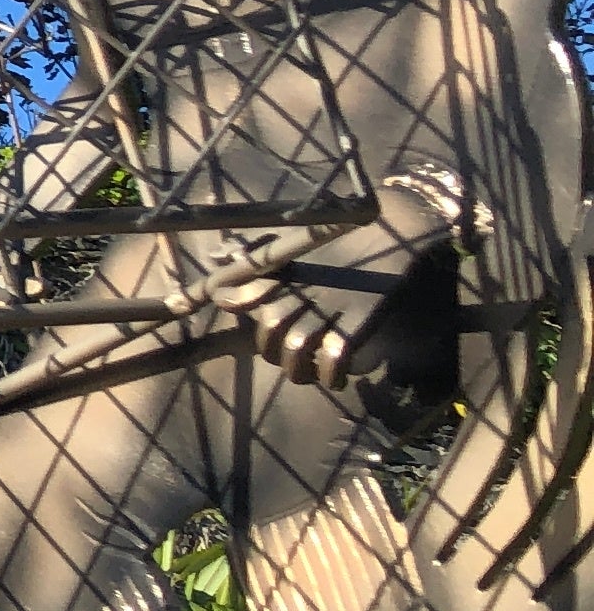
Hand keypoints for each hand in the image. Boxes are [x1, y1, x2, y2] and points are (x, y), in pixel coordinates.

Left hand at [232, 173, 460, 388]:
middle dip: (270, 350)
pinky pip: (335, 354)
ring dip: (297, 370)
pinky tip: (334, 379)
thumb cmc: (341, 240)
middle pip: (270, 328)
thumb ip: (256, 255)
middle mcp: (302, 287)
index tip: (232, 310)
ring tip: (304, 375)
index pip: (246, 291)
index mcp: (287, 270)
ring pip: (296, 347)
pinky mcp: (359, 317)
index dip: (236, 303)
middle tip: (283, 358)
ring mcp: (330, 303)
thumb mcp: (296, 246)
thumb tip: (217, 266)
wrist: (393, 231)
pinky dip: (330, 373)